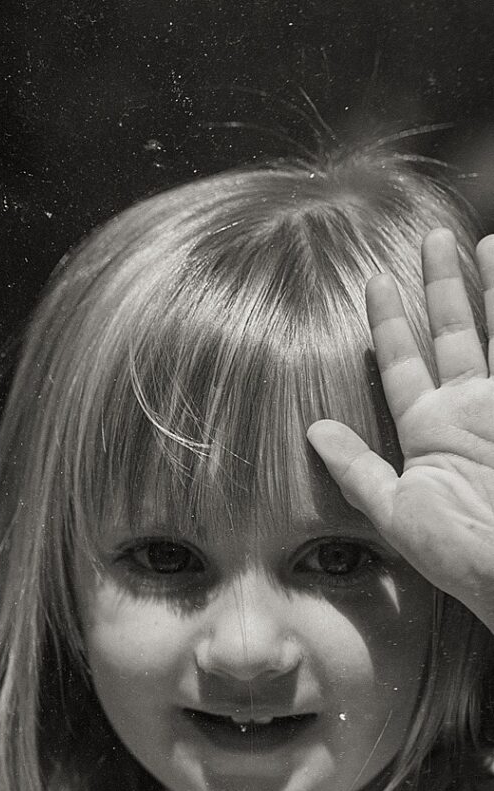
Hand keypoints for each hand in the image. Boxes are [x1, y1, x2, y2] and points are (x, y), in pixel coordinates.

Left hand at [307, 230, 493, 627]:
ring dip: (488, 288)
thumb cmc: (457, 554)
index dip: (390, 324)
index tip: (377, 280)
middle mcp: (472, 410)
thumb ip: (358, 472)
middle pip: (455, 333)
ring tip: (481, 239)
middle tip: (431, 236)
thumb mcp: (396, 513)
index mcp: (432, 432)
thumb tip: (314, 431)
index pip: (405, 365)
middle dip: (442, 286)